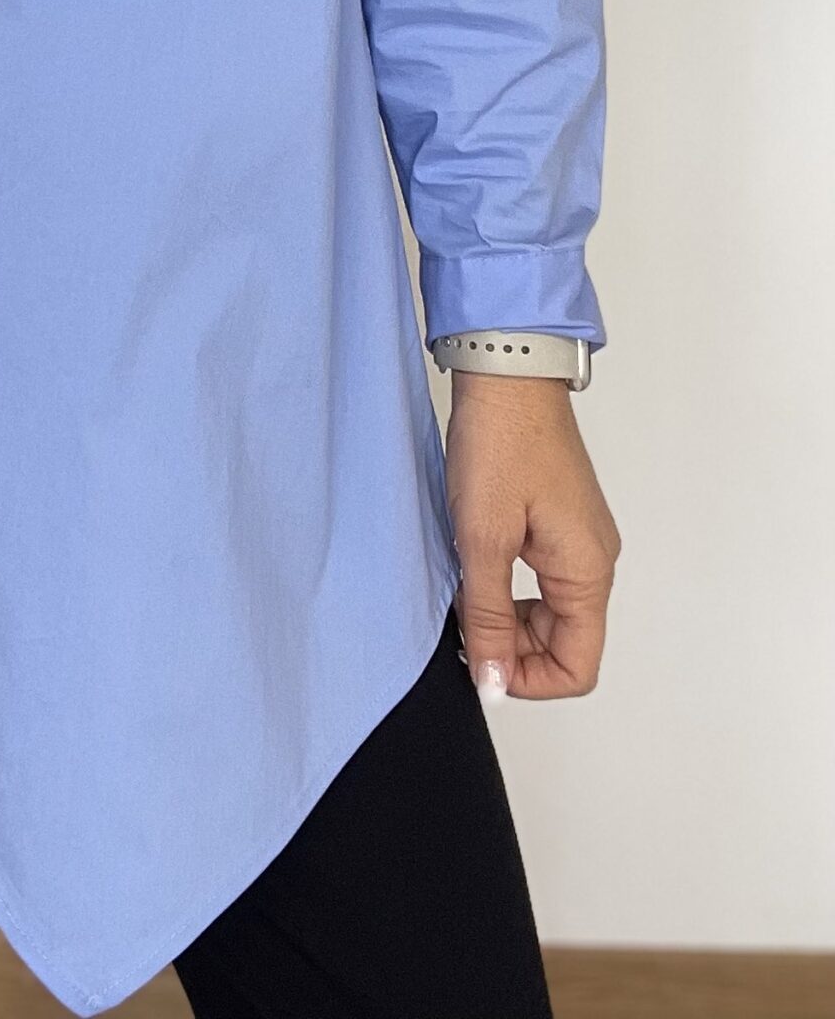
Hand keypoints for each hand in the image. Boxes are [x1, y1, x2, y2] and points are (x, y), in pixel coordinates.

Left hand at [442, 369, 619, 702]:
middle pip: (564, 642)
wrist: (507, 374)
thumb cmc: (501, 442)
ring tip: (462, 588)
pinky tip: (471, 562)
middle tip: (460, 621)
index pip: (578, 666)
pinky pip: (538, 576)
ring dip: (505, 614)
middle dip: (512, 647)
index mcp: (588, 571)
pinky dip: (505, 584)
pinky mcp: (556, 519)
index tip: (480, 664)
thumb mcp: (482, 537)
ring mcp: (577, 538)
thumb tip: (493, 680)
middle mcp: (593, 560)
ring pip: (548, 610)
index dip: (528, 679)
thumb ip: (486, 615)